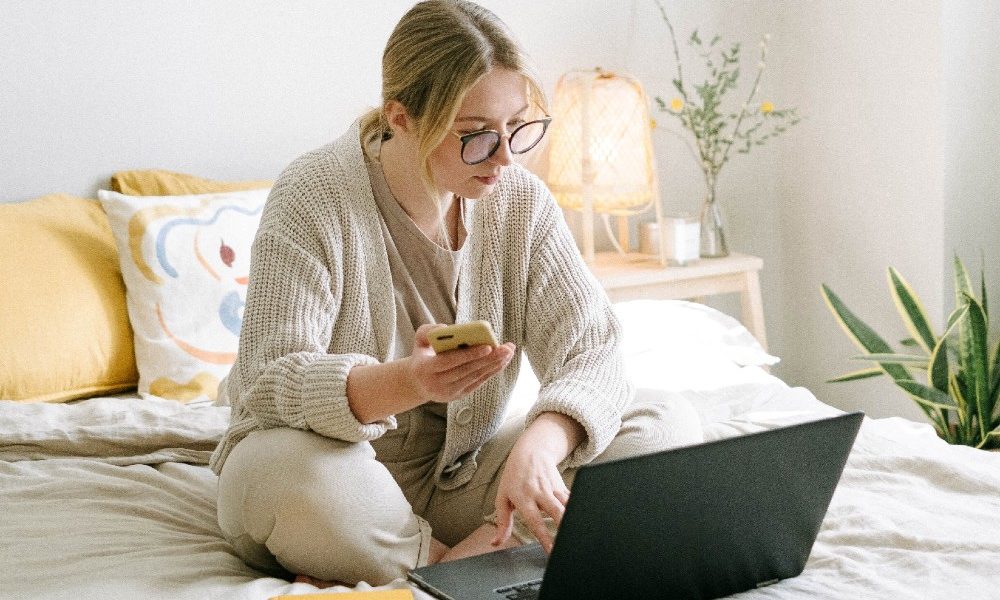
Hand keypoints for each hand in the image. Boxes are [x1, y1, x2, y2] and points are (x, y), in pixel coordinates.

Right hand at [407, 324, 514, 403]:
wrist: (417, 382)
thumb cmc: (422, 355)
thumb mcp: (419, 340)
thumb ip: (428, 331)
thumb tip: (447, 329)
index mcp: (425, 369)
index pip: (450, 361)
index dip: (469, 355)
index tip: (488, 346)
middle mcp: (437, 384)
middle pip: (467, 370)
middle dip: (489, 359)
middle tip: (506, 348)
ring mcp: (449, 392)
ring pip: (475, 377)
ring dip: (494, 365)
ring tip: (508, 352)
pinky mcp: (458, 395)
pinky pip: (478, 382)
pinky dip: (491, 371)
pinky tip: (502, 361)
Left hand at [492, 413, 582, 552]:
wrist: (530, 451)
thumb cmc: (513, 477)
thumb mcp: (502, 498)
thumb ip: (502, 522)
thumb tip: (496, 542)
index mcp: (524, 498)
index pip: (535, 521)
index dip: (544, 537)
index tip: (551, 551)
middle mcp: (540, 493)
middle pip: (556, 511)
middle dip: (564, 527)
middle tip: (569, 543)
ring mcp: (553, 488)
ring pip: (567, 504)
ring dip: (573, 519)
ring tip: (579, 534)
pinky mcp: (562, 486)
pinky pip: (572, 499)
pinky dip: (577, 510)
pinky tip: (583, 521)